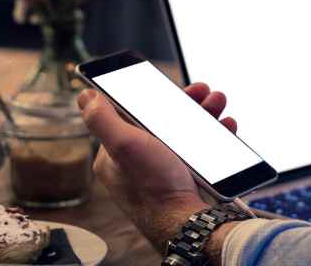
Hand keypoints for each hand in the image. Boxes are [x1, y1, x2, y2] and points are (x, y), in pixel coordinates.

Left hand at [77, 83, 237, 235]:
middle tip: (203, 93)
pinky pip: (200, 149)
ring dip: (204, 114)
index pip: (129, 114)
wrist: (189, 223)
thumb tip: (85, 95)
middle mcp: (136, 163)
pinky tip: (224, 127)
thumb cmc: (155, 188)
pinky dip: (213, 135)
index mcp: (114, 155)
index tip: (169, 87)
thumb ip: (101, 118)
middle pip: (161, 120)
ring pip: (184, 132)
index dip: (150, 96)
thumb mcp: (123, 145)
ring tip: (218, 103)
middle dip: (185, 103)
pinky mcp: (183, 179)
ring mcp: (161, 171)